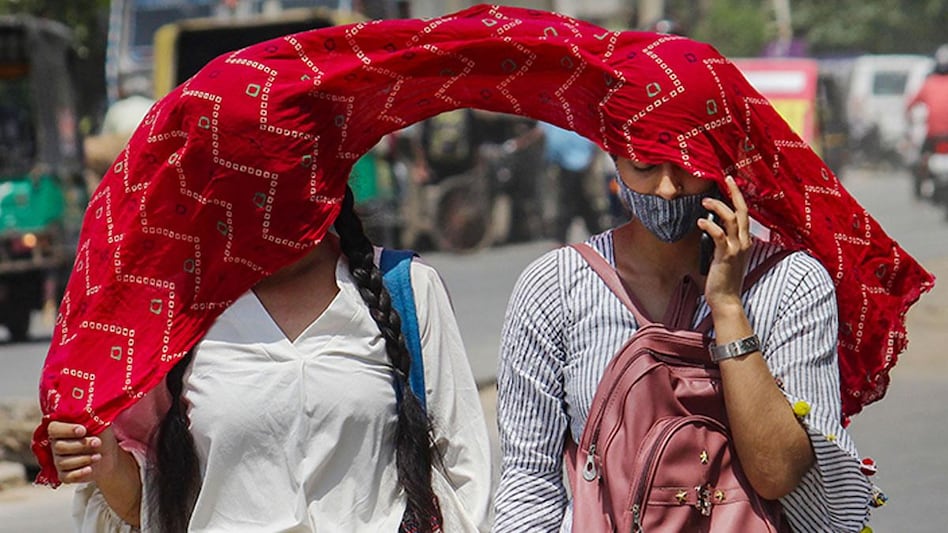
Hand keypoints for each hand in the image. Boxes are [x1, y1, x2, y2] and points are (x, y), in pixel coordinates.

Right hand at [49, 421, 119, 483]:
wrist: (109, 454)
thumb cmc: (101, 434)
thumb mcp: (99, 423)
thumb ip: (90, 417)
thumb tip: (86, 410)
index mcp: (61, 429)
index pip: (54, 428)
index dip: (67, 430)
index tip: (83, 430)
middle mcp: (56, 445)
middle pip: (59, 446)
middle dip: (80, 445)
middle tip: (97, 443)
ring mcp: (58, 461)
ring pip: (63, 462)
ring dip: (84, 459)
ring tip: (99, 456)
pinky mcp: (64, 475)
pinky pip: (66, 477)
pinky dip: (79, 473)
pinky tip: (90, 469)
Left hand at [697, 175, 751, 311]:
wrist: (727, 299)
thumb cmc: (724, 278)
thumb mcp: (726, 256)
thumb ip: (723, 241)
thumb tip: (711, 226)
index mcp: (745, 240)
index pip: (744, 213)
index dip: (738, 197)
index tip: (730, 183)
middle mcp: (744, 242)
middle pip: (742, 210)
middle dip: (734, 192)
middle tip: (725, 179)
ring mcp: (736, 248)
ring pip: (731, 218)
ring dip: (717, 206)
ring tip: (705, 200)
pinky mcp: (726, 256)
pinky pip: (719, 235)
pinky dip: (709, 225)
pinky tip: (700, 221)